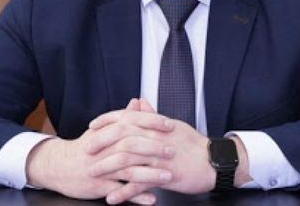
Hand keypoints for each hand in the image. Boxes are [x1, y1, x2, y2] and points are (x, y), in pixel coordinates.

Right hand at [25, 99, 174, 204]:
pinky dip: (136, 195)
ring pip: (128, 169)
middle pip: (131, 144)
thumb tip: (137, 102)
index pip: (131, 122)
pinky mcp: (99, 186)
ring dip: (150, 174)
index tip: (170, 125)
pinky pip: (120, 191)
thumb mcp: (101, 130)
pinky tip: (152, 198)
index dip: (151, 122)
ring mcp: (101, 168)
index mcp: (107, 132)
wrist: (58, 166)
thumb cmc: (84, 148)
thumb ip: (122, 117)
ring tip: (168, 176)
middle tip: (173, 150)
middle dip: (154, 147)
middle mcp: (104, 148)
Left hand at [88, 99, 216, 202]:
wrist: (213, 162)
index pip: (126, 117)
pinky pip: (140, 184)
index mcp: (156, 125)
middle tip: (86, 149)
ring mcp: (159, 157)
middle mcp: (155, 138)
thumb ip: (152, 116)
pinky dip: (123, 191)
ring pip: (127, 159)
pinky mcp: (164, 175)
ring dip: (106, 167)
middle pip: (121, 135)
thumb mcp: (172, 125)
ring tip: (92, 173)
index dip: (107, 120)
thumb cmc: (193, 144)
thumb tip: (140, 103)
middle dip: (100, 142)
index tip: (93, 125)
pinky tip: (112, 196)